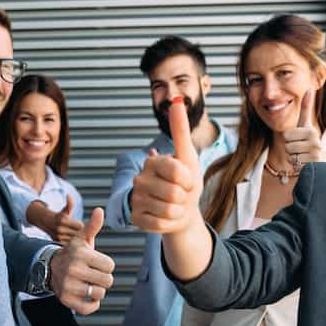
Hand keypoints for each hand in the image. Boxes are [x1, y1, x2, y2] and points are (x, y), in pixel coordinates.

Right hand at [28, 197, 83, 242]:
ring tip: (73, 237)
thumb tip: (68, 195)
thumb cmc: (59, 216)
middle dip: (80, 233)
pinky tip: (70, 242)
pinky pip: (69, 245)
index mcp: (63, 220)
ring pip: (74, 240)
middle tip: (77, 232)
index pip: (81, 226)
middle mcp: (59, 229)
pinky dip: (71, 244)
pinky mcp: (56, 243)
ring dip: (76, 239)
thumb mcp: (65, 210)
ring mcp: (58, 237)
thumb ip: (70, 204)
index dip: (81, 226)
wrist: (46, 224)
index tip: (80, 226)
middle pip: (78, 234)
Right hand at [49, 208, 114, 315]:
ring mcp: (69, 286)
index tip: (96, 263)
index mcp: (81, 254)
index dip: (106, 265)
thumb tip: (100, 210)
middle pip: (107, 281)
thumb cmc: (73, 253)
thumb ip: (93, 226)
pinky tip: (87, 296)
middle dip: (103, 278)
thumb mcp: (81, 239)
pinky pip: (89, 308)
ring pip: (99, 294)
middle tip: (93, 274)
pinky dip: (91, 305)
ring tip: (88, 284)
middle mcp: (74, 270)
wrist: (50, 268)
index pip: (110, 265)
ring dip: (97, 291)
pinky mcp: (66, 300)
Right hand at [129, 97, 203, 234]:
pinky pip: (159, 224)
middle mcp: (140, 179)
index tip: (187, 180)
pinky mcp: (136, 218)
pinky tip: (167, 217)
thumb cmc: (186, 183)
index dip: (189, 179)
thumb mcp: (187, 157)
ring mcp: (136, 199)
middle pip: (173, 193)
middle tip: (181, 195)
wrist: (182, 210)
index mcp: (152, 162)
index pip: (177, 171)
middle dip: (185, 198)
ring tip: (175, 206)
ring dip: (179, 212)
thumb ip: (180, 130)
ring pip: (168, 210)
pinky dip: (169, 224)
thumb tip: (177, 100)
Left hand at [281, 90, 325, 166]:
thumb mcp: (306, 124)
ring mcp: (315, 153)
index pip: (286, 135)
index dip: (288, 138)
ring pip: (290, 155)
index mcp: (311, 130)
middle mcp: (315, 141)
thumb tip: (310, 88)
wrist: (319, 160)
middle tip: (300, 148)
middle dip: (290, 148)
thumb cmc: (308, 140)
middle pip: (287, 145)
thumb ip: (306, 107)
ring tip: (303, 155)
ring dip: (293, 157)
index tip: (298, 138)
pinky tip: (305, 162)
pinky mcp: (313, 164)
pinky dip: (297, 165)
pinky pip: (294, 164)